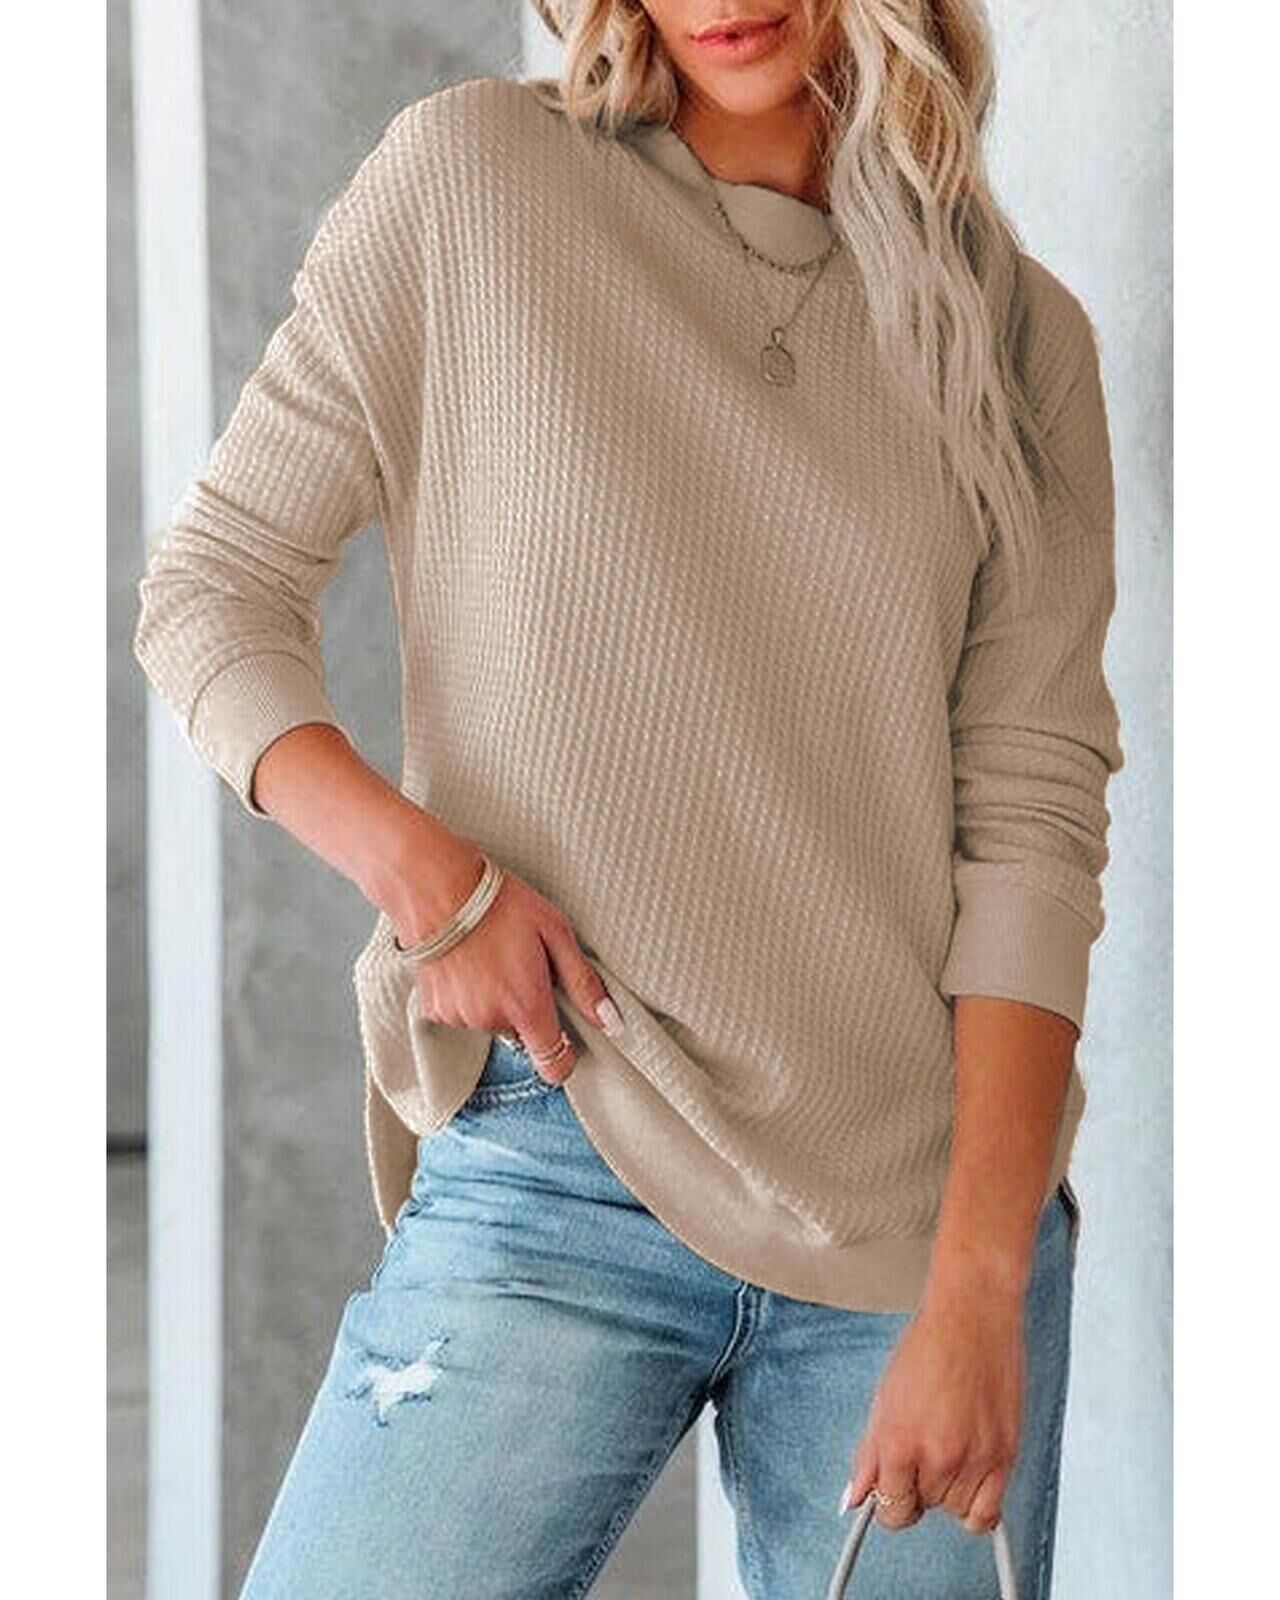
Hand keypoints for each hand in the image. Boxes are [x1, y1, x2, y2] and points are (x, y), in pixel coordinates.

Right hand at [395, 850, 622, 1081]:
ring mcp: (460, 1017)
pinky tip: (466, 963)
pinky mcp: (434, 1009)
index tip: (565, 1040)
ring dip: (495, 1000)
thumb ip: (583, 983)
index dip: (564, 1058)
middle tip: (520, 965)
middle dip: (526, 1007)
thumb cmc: (500, 903)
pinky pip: (461, 1013)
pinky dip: (467, 996)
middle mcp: (491, 1020)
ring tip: (490, 958)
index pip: (553, 1065)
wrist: (437, 888)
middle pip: (521, 1033)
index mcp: (526, 1006)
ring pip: (491, 1021)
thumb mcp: (555, 933)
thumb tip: (611, 1022)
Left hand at [843, 1286, 1025, 1535]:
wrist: (972, 1318)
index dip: (887, 1503)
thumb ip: (869, 1455)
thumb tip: (856, 1497)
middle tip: (922, 1451)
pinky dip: (978, 1508)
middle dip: (918, 1486)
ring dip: (948, 1491)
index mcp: (902, 1442)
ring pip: (955, 1510)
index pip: (891, 1509)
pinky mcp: (1006, 1455)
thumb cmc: (929, 1348)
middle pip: (924, 1507)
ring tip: (948, 1451)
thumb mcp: (884, 1399)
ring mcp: (976, 1459)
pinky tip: (969, 1481)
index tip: (891, 1494)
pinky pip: (989, 1514)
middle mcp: (940, 1456)